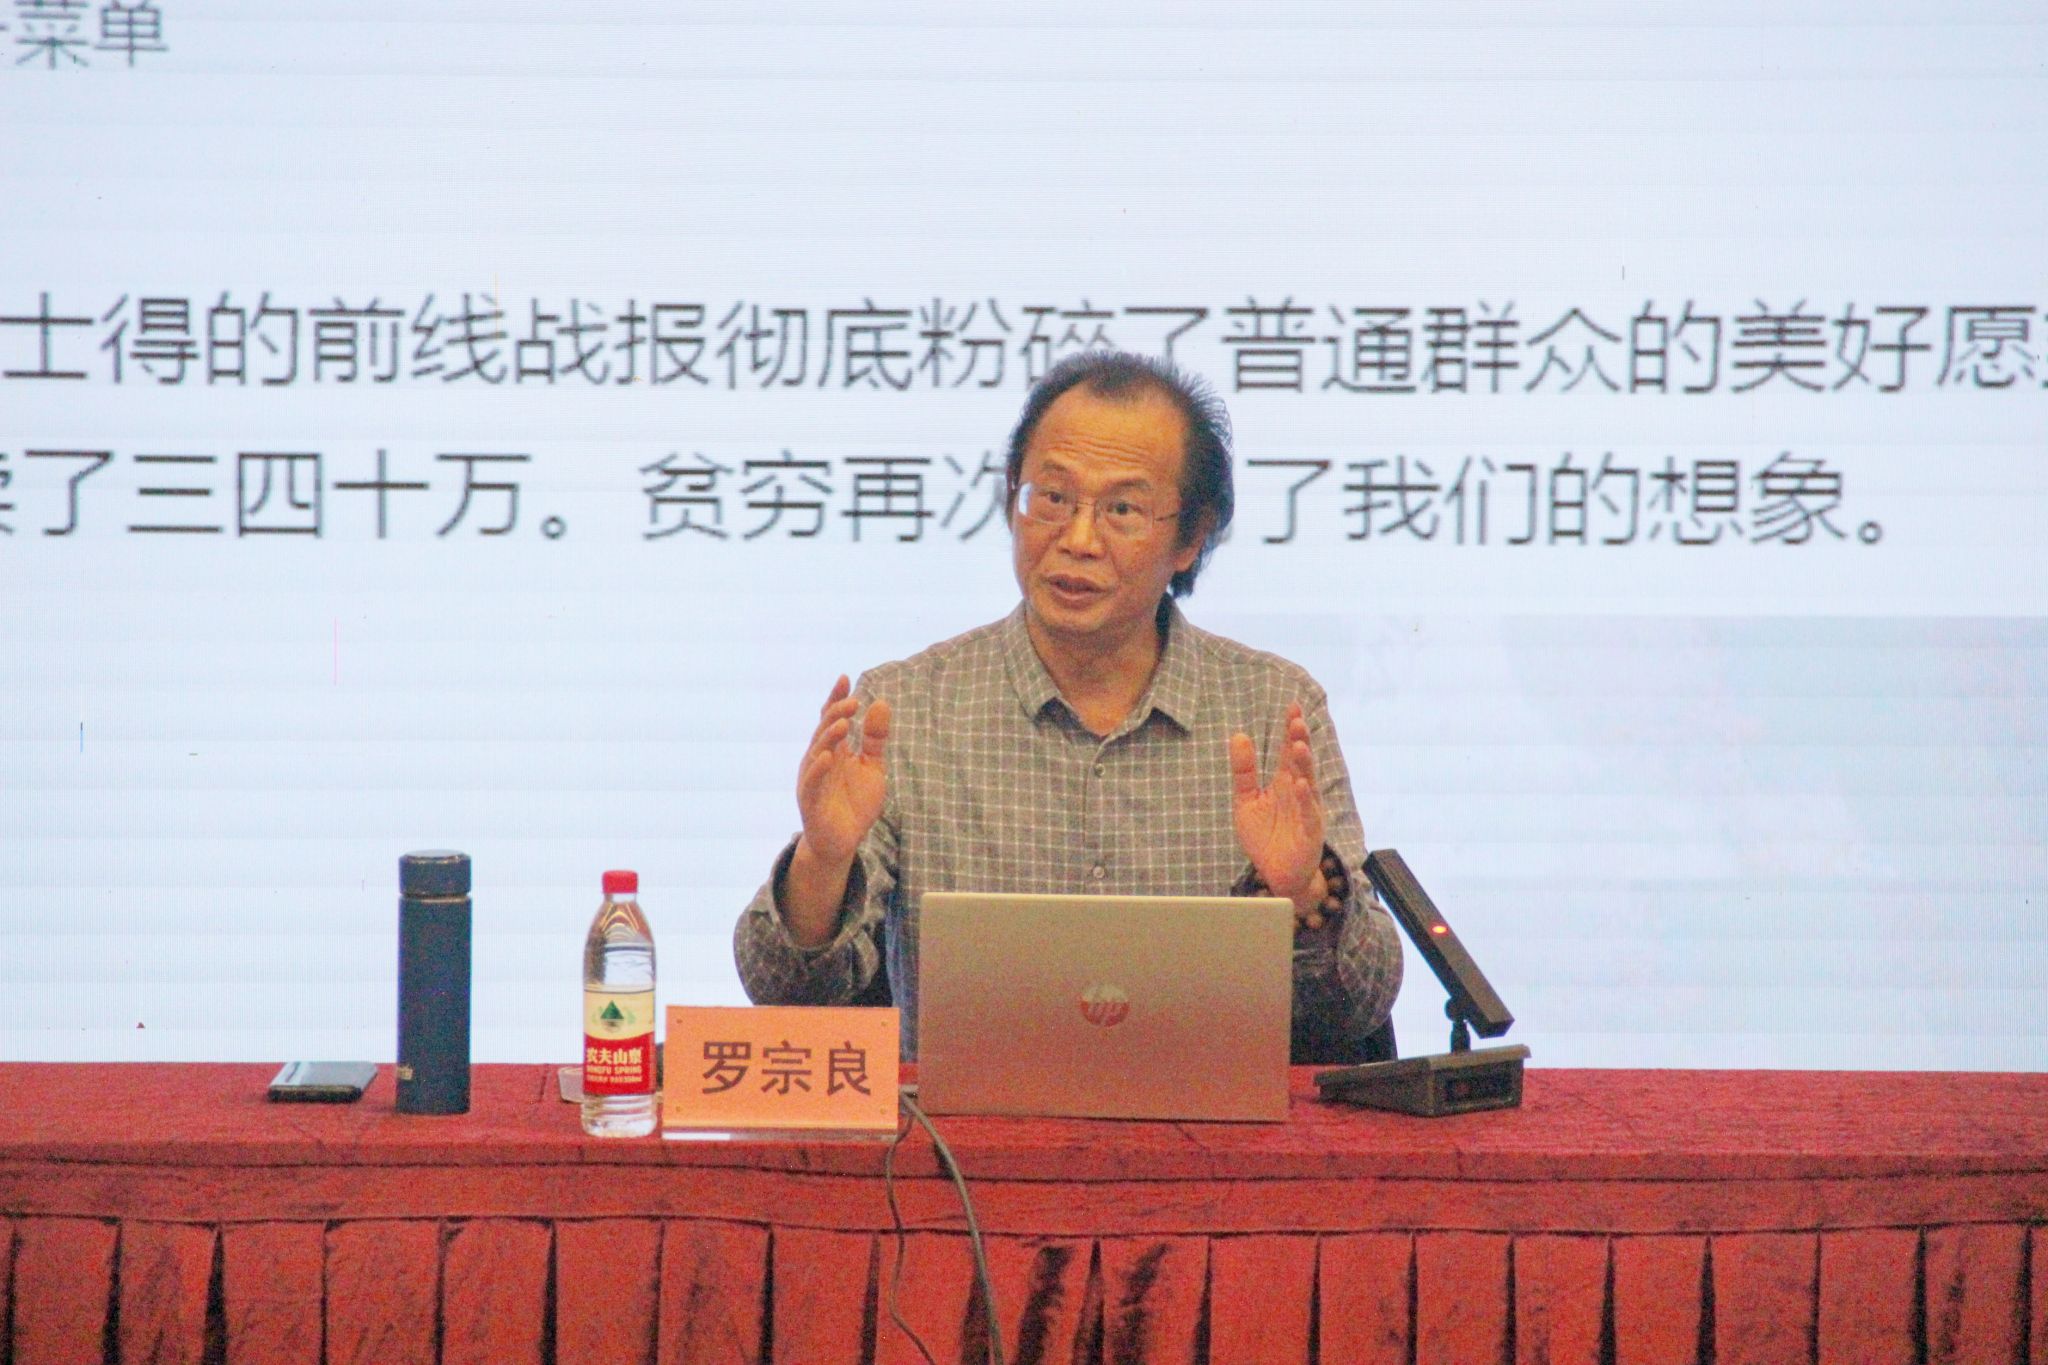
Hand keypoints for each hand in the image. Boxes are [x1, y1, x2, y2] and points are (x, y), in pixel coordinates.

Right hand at [795, 676, 891, 867]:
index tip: (846, 678)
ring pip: (816, 753)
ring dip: (829, 737)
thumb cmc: (855, 804)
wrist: (843, 843)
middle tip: (853, 701)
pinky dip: (818, 769)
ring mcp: (812, 781)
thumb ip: (875, 739)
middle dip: (836, 714)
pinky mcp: (811, 802)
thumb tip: (881, 703)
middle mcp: (819, 761)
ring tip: (843, 722)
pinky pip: (812, 783)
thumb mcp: (872, 767)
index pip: (831, 718)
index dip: (836, 698)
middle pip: (824, 731)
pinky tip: (828, 756)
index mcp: (833, 751)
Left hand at [1230, 703, 1327, 925]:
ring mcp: (1307, 811)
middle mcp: (1299, 793)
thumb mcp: (1246, 801)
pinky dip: (1306, 800)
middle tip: (1297, 720)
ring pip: (1308, 783)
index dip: (1290, 730)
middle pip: (1300, 762)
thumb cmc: (1265, 836)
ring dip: (1304, 765)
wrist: (1277, 875)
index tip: (1292, 706)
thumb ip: (1244, 772)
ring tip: (1298, 745)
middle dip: (1300, 741)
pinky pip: (1309, 814)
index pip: (1288, 751)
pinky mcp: (1310, 833)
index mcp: (1284, 782)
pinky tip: (1301, 785)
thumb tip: (1238, 736)